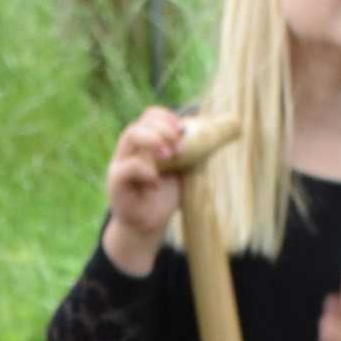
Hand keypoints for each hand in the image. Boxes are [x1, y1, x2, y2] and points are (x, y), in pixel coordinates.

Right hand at [103, 107, 184, 273]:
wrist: (148, 224)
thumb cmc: (165, 194)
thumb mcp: (183, 166)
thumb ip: (192, 148)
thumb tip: (224, 127)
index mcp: (143, 143)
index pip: (149, 116)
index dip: (166, 117)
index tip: (184, 128)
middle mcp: (128, 150)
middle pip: (140, 122)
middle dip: (163, 129)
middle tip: (179, 147)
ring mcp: (119, 165)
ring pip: (131, 135)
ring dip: (154, 141)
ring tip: (171, 156)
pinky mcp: (115, 183)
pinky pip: (128, 168)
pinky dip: (146, 171)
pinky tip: (157, 183)